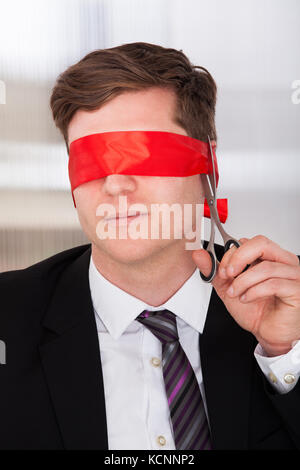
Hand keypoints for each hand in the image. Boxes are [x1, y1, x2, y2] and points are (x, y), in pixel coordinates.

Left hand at [192, 235, 299, 356]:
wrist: (268, 334)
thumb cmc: (256, 311)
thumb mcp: (228, 287)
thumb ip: (214, 270)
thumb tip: (199, 255)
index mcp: (270, 257)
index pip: (252, 242)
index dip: (233, 253)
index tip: (222, 270)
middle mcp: (284, 262)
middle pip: (262, 244)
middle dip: (238, 258)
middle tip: (227, 274)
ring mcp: (293, 275)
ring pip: (265, 268)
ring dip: (243, 282)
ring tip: (236, 293)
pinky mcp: (296, 290)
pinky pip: (273, 284)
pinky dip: (254, 291)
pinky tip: (246, 299)